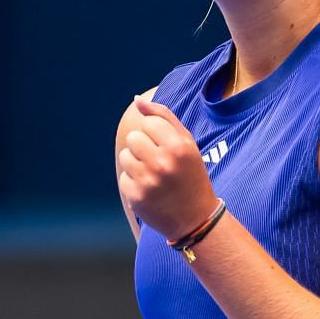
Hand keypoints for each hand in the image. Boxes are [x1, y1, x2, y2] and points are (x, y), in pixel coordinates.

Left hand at [118, 98, 218, 239]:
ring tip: (154, 175)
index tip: (167, 147)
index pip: (149, 122)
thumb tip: (137, 99)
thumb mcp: (187, 143)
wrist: (196, 218)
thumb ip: (163, 117)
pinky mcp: (136, 197)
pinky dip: (134, 182)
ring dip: (136, 163)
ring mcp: (148, 182)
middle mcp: (162, 163)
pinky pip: (124, 177)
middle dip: (143, 147)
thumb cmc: (191, 174)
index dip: (156, 134)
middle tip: (158, 161)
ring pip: (125, 156)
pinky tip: (150, 190)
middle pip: (133, 137)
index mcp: (178, 147)